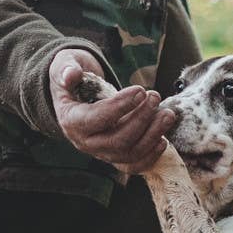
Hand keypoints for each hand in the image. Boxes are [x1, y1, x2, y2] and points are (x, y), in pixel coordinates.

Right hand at [49, 48, 174, 172]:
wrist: (76, 95)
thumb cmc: (74, 79)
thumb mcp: (64, 66)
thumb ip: (66, 69)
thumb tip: (71, 75)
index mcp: (72, 121)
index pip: (96, 119)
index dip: (120, 107)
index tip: (140, 90)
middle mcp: (85, 142)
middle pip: (117, 140)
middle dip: (141, 119)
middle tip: (155, 97)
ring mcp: (101, 153)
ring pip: (129, 154)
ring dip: (152, 135)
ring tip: (167, 114)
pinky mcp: (115, 157)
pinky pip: (134, 165)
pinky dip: (150, 157)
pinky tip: (163, 140)